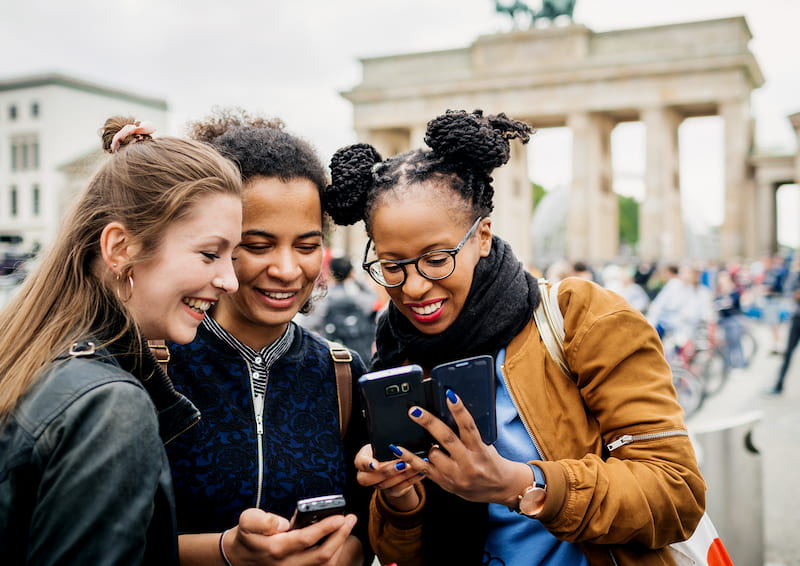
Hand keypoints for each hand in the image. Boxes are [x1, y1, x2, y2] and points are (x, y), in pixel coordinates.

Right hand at [224, 507, 357, 565]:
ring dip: (339, 546)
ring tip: (347, 528)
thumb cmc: (246, 536)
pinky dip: (333, 556)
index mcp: (276, 548)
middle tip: (351, 519)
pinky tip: (338, 541)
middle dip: (340, 536)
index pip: (306, 539)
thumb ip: (263, 520)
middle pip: (322, 555)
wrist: (238, 557)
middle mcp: (287, 564)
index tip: (340, 516)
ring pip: (325, 565)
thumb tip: (284, 523)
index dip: (326, 527)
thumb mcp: (247, 520)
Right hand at [354, 443, 422, 510]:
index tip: (375, 465)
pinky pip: (401, 487)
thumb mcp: (380, 443)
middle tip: (401, 464)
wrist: (391, 463)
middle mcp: (367, 475)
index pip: (360, 462)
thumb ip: (383, 442)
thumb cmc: (384, 450)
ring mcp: (379, 485)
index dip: (367, 464)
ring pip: (388, 484)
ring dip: (403, 475)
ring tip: (414, 466)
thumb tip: (393, 440)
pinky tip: (420, 472)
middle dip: (387, 471)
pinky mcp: (392, 491)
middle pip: (371, 478)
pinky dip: (412, 479)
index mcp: (362, 460)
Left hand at [393, 391, 531, 506]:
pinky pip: (423, 470)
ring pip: (433, 455)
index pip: (469, 426)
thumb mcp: (486, 445)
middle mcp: (468, 463)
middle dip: (429, 423)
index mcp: (480, 450)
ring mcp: (456, 475)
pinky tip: (399, 450)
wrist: (502, 489)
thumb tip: (451, 412)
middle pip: (446, 439)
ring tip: (422, 438)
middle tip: (415, 411)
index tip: (449, 395)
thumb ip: (469, 434)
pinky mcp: (446, 484)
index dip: (459, 410)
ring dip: (427, 445)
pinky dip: (410, 459)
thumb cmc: (492, 462)